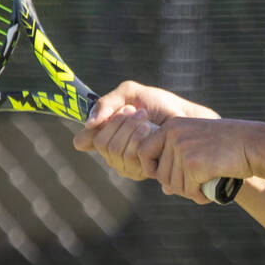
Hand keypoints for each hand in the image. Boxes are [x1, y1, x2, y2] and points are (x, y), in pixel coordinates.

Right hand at [73, 81, 219, 181]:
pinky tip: (151, 130)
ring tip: (145, 117)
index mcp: (104, 134)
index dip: (90, 131)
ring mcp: (125, 164)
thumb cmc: (157, 104)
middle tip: (135, 111)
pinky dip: (139, 138)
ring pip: (114, 151)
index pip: (82, 141)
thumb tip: (89, 124)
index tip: (110, 115)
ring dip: (130, 129)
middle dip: (119, 123)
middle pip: (101, 143)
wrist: (183, 115)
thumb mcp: (129, 93)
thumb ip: (106, 103)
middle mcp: (111, 152)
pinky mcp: (140, 171)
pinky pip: (130, 157)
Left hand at [140, 118, 257, 202]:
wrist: (254, 144)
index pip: (143, 151)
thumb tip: (164, 189)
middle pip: (160, 174)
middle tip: (195, 187)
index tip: (167, 178)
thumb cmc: (230, 146)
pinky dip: (199, 196)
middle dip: (177, 186)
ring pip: (173, 185)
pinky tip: (208, 193)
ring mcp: (182, 148)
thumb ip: (180, 161)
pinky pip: (188, 190)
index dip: (151, 169)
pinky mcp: (193, 164)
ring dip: (189, 192)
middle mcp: (173, 135)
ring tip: (204, 189)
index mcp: (172, 126)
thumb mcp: (200, 145)